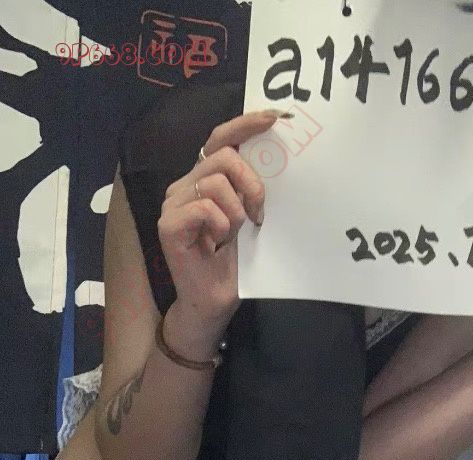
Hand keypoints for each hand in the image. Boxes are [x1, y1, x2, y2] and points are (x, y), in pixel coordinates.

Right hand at [156, 109, 284, 321]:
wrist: (213, 301)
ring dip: (235, 212)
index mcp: (204, 179)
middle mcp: (185, 185)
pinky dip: (219, 225)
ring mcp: (173, 203)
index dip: (245, 124)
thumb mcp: (249, 217)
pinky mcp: (168, 224)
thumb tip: (276, 157)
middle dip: (251, 184)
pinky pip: (204, 207)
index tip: (275, 118)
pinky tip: (216, 243)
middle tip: (259, 214)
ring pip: (214, 182)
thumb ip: (251, 188)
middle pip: (223, 157)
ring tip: (232, 235)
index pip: (221, 139)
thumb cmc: (233, 263)